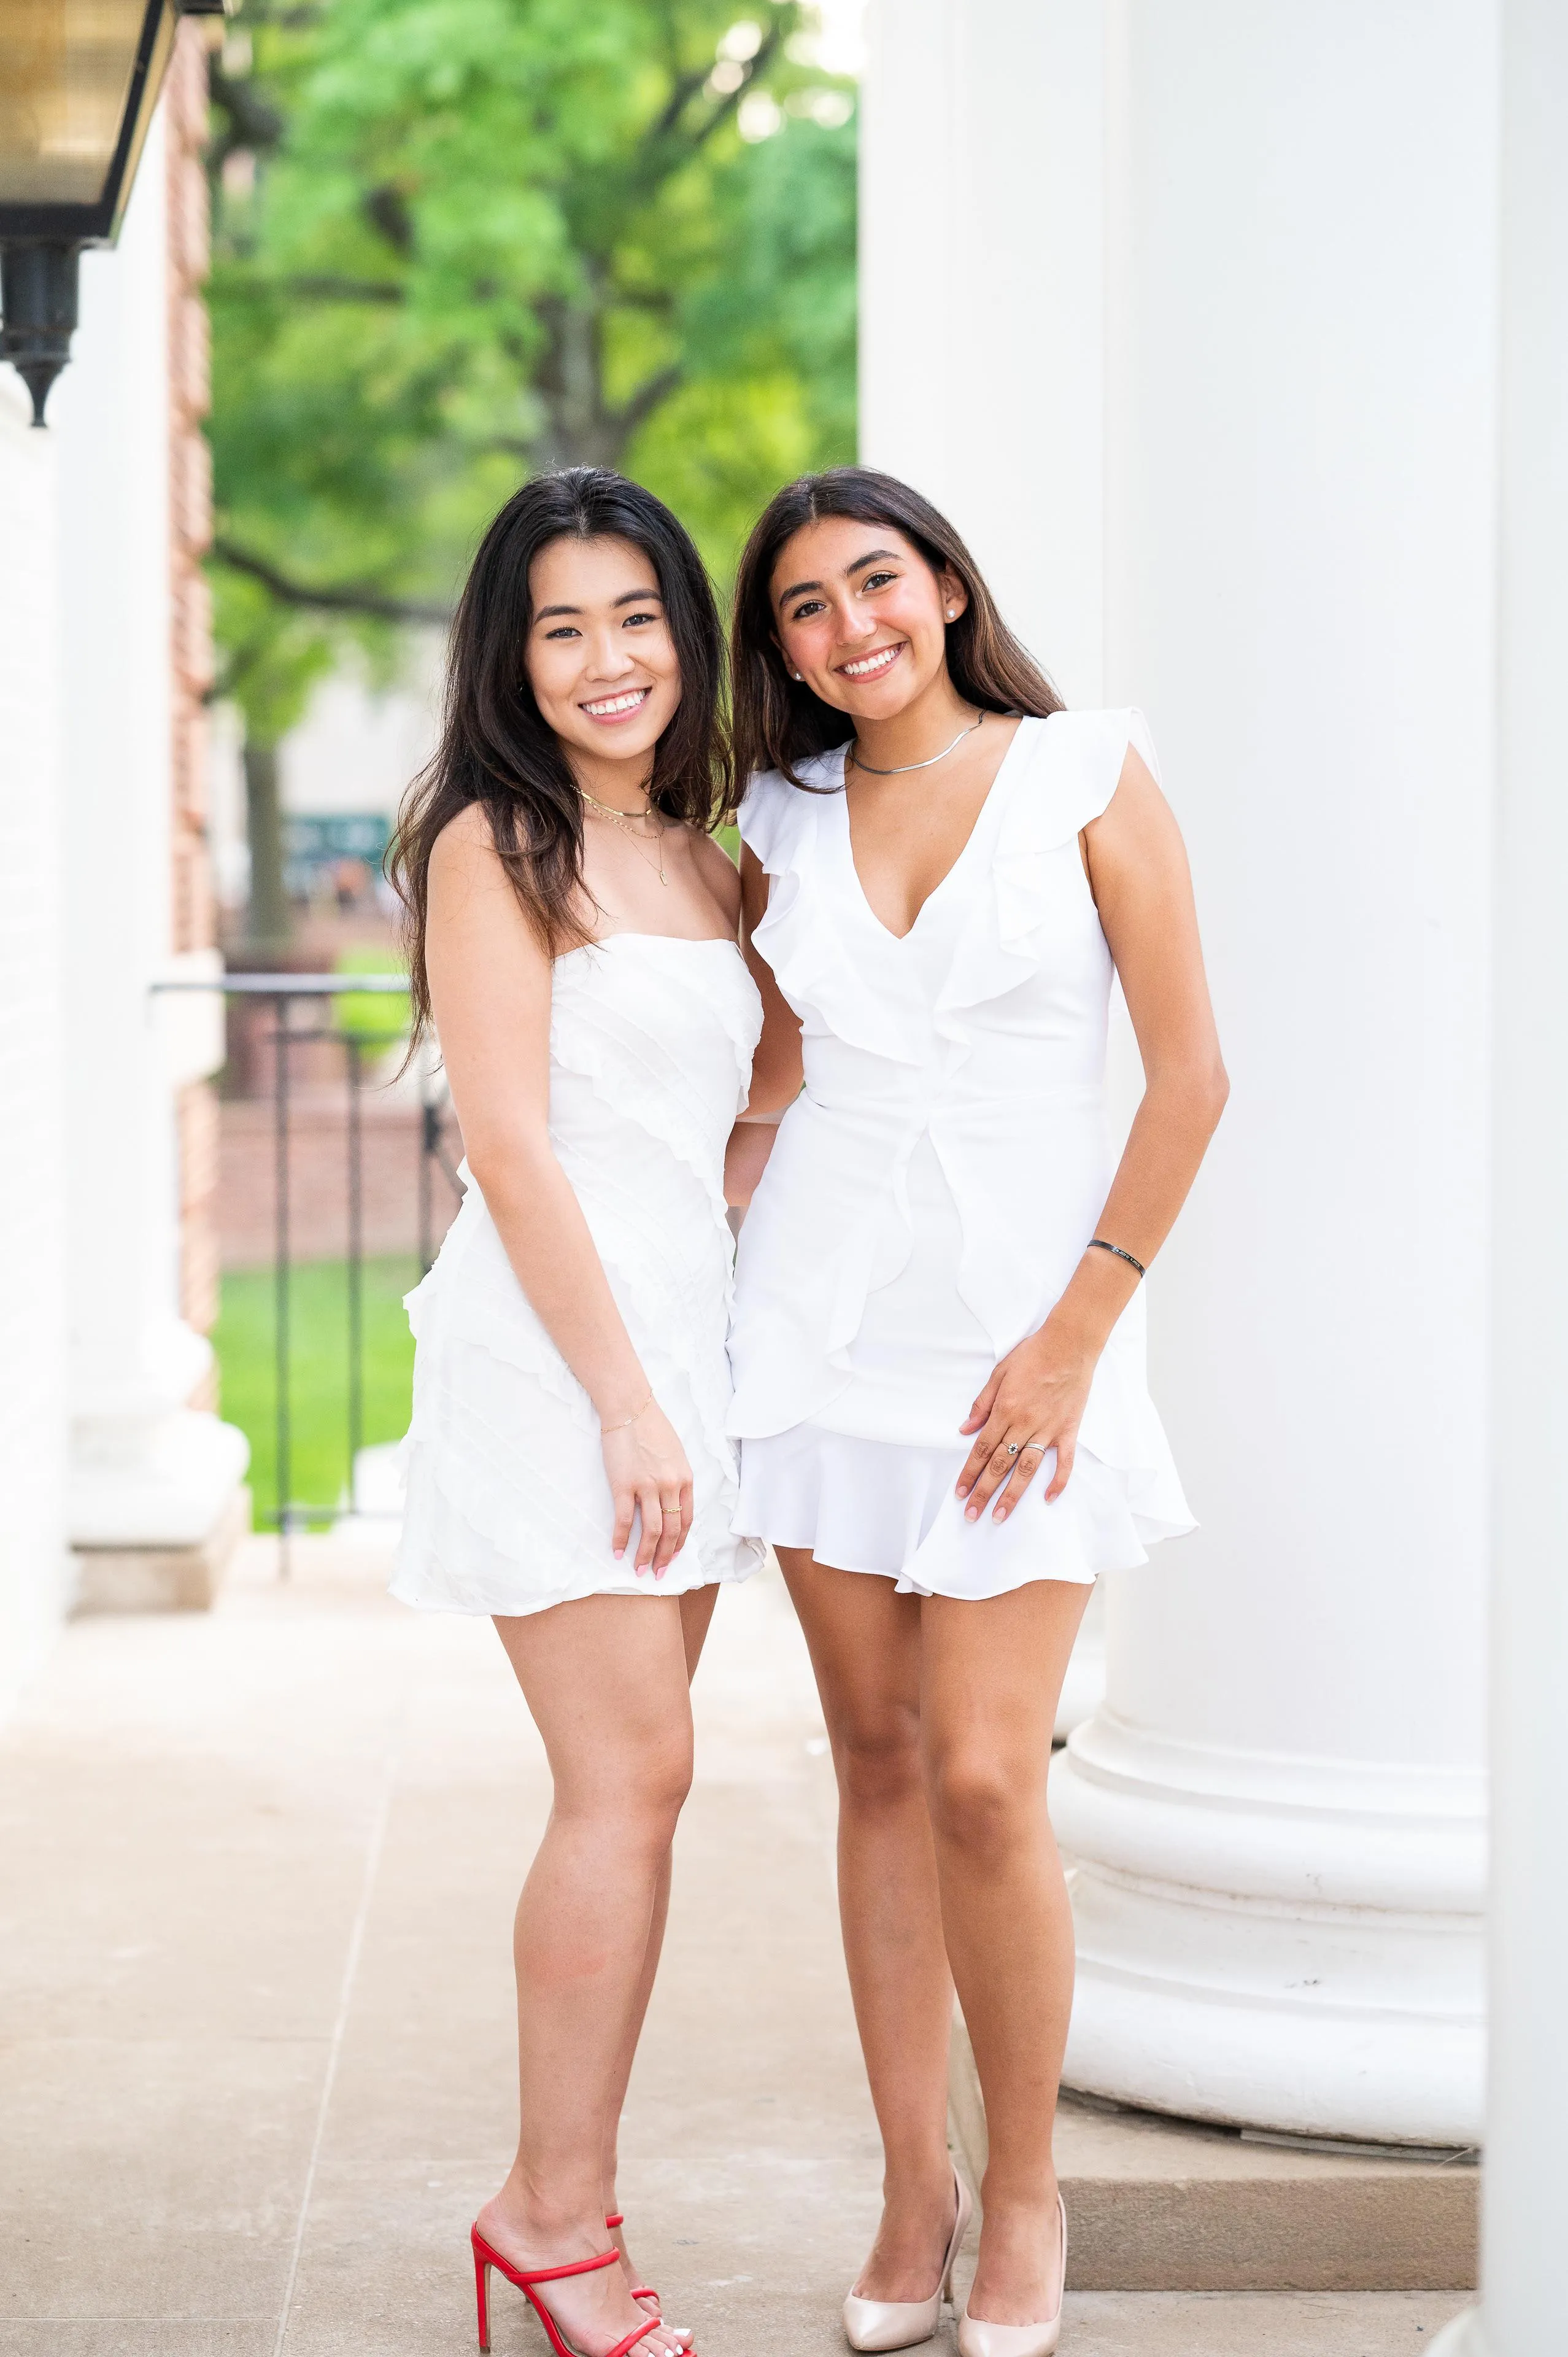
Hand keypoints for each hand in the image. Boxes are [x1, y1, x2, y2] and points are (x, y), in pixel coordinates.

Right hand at [602, 1401, 693, 1576]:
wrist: (630, 1408)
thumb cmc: (652, 1428)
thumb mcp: (675, 1454)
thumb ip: (676, 1479)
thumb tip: (671, 1502)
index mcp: (685, 1479)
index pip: (686, 1520)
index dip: (679, 1543)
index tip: (671, 1557)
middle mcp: (671, 1486)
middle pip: (671, 1531)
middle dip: (664, 1556)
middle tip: (657, 1573)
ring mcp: (648, 1486)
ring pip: (652, 1531)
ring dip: (645, 1554)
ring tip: (639, 1569)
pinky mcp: (624, 1485)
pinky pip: (625, 1520)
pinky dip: (622, 1540)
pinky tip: (618, 1552)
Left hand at [956, 1318, 1098, 1523]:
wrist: (1069, 1344)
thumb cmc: (1033, 1354)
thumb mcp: (999, 1373)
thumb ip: (981, 1404)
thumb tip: (965, 1430)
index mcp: (1004, 1411)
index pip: (981, 1450)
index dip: (969, 1474)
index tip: (960, 1493)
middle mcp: (1023, 1425)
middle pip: (999, 1466)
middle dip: (983, 1493)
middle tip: (972, 1516)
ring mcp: (1047, 1430)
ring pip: (1026, 1470)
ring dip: (1012, 1495)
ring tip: (1000, 1516)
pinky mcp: (1068, 1430)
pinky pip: (1064, 1462)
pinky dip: (1057, 1481)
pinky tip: (1048, 1498)